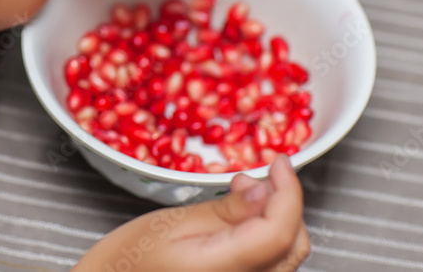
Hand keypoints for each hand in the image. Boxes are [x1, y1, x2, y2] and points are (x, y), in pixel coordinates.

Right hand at [73, 155, 310, 271]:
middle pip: (292, 245)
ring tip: (242, 193)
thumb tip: (265, 190)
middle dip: (283, 202)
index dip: (288, 191)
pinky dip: (268, 236)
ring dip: (277, 217)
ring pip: (287, 256)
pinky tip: (243, 218)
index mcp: (222, 271)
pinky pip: (272, 266)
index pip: (279, 231)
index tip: (279, 162)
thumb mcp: (173, 223)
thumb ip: (226, 210)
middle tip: (255, 175)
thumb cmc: (129, 260)